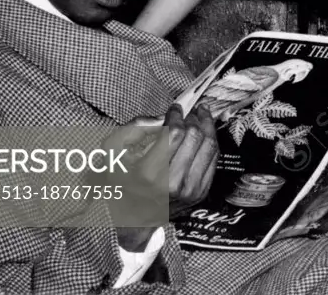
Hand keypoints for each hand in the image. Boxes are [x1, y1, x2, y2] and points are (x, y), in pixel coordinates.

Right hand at [108, 105, 218, 249]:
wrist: (135, 219)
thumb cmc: (123, 182)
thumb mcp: (114, 154)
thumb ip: (135, 129)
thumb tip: (164, 117)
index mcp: (149, 174)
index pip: (174, 133)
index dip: (177, 115)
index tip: (175, 108)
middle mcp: (172, 183)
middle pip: (194, 137)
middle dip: (194, 118)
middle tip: (190, 112)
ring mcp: (190, 190)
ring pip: (209, 146)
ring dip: (207, 126)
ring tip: (201, 116)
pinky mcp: (201, 193)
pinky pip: (213, 160)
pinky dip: (211, 142)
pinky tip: (205, 133)